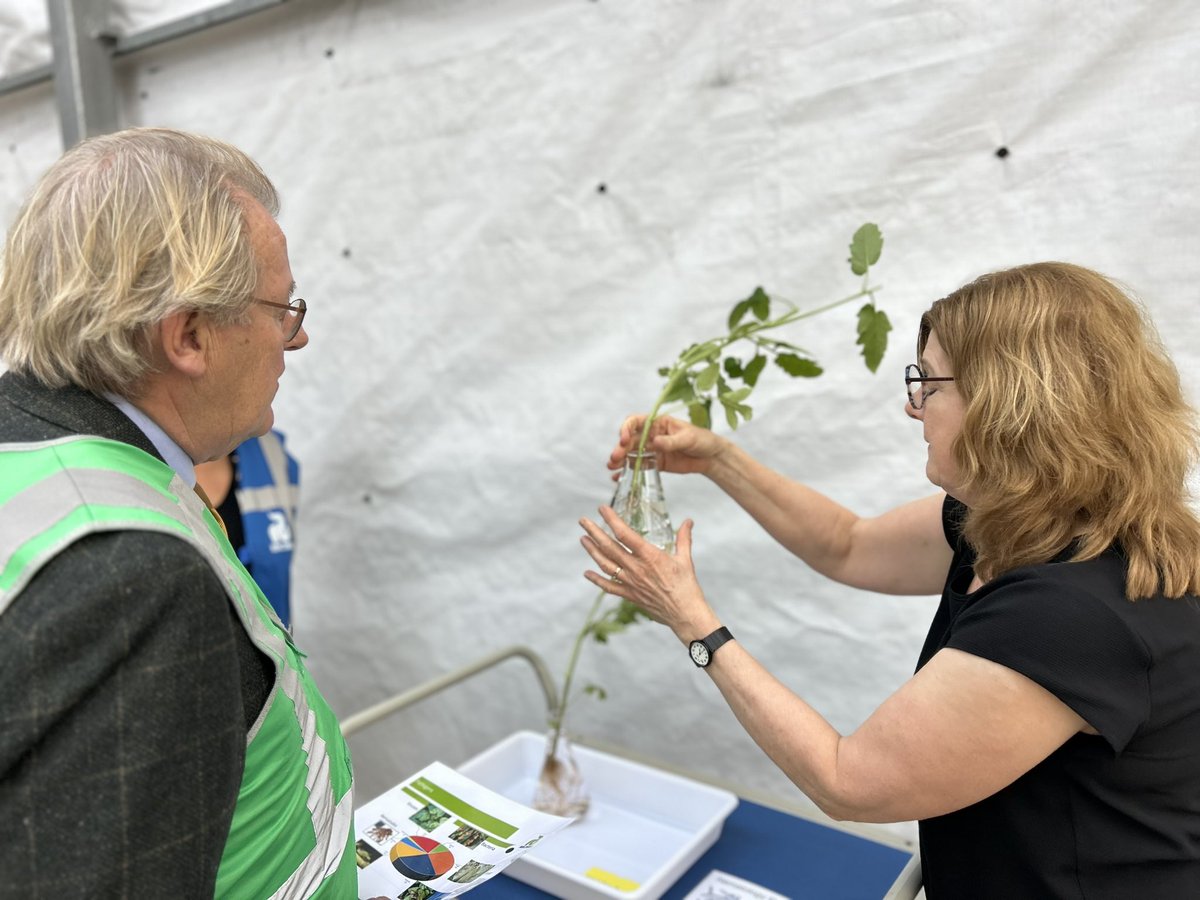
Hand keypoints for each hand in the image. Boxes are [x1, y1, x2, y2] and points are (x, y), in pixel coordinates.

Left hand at [580, 507, 719, 640]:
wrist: (684, 614)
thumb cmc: (687, 586)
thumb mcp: (685, 559)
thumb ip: (683, 538)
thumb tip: (688, 521)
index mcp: (650, 556)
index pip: (625, 534)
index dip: (612, 520)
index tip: (602, 508)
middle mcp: (636, 568)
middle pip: (609, 547)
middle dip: (594, 532)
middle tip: (583, 521)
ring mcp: (631, 583)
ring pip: (606, 564)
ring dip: (592, 551)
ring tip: (583, 539)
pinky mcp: (630, 595)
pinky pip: (609, 587)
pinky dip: (596, 580)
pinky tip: (587, 573)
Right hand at [608, 414, 728, 478]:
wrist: (711, 457)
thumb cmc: (702, 440)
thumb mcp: (688, 438)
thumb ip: (671, 441)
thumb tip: (655, 442)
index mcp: (658, 423)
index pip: (636, 422)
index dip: (626, 428)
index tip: (623, 439)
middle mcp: (651, 435)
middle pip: (630, 440)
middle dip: (620, 448)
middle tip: (614, 458)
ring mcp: (652, 450)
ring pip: (631, 453)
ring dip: (620, 459)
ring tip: (612, 467)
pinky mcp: (655, 463)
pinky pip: (638, 466)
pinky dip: (627, 471)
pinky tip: (618, 477)